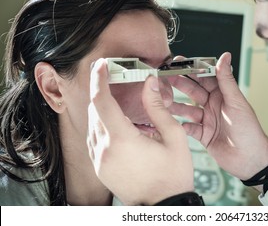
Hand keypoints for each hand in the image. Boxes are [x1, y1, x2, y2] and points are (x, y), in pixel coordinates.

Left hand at [87, 58, 193, 204]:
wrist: (165, 206)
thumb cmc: (173, 174)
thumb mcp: (174, 137)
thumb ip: (158, 107)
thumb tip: (149, 82)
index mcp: (122, 140)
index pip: (102, 101)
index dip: (99, 79)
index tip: (101, 64)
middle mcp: (104, 150)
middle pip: (94, 110)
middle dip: (99, 90)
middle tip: (109, 75)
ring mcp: (99, 160)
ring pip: (92, 124)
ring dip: (100, 108)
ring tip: (114, 97)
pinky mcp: (100, 168)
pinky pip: (93, 139)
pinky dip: (101, 124)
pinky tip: (115, 121)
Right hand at [168, 52, 267, 180]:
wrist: (250, 159)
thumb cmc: (248, 129)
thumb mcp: (236, 102)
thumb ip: (226, 80)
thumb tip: (225, 56)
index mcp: (223, 95)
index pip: (205, 77)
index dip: (192, 69)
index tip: (177, 61)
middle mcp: (213, 105)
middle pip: (193, 91)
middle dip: (179, 84)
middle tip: (163, 77)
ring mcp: (207, 120)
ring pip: (187, 109)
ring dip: (175, 104)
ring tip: (162, 99)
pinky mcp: (202, 135)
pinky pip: (187, 127)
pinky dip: (180, 124)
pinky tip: (171, 121)